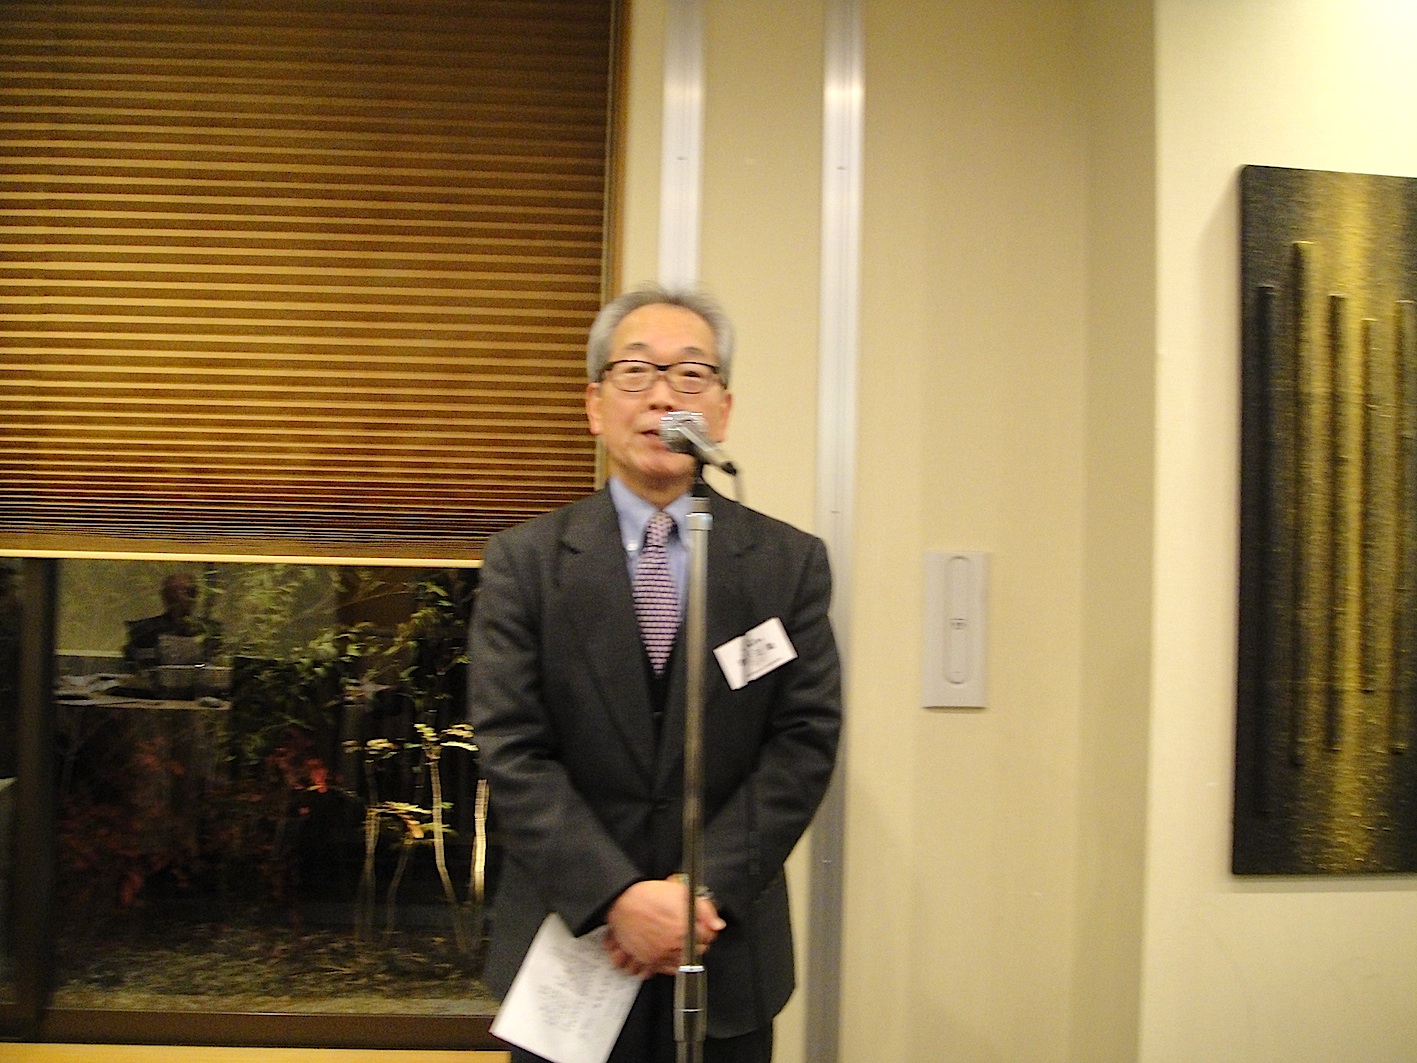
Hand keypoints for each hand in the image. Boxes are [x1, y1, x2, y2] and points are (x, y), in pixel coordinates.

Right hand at [603, 877, 725, 977]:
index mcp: (685, 929)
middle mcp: (673, 945)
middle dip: (698, 942)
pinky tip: (666, 955)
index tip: (704, 926)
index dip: (708, 929)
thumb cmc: (649, 895)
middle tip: (692, 933)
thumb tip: (717, 924)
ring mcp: (660, 954)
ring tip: (679, 944)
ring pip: (681, 964)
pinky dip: (665, 966)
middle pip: (698, 952)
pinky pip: (662, 971)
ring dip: (683, 955)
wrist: (622, 901)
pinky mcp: (647, 960)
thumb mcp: (682, 892)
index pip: (709, 937)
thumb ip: (704, 909)